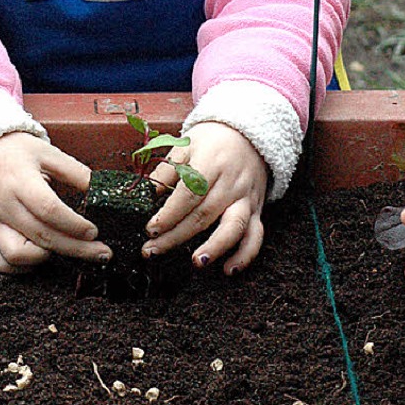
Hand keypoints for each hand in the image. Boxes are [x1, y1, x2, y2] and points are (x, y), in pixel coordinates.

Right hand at [0, 131, 111, 273]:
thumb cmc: (15, 151)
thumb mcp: (47, 152)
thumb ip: (75, 172)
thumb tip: (100, 190)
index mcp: (20, 181)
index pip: (47, 209)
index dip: (74, 224)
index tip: (95, 230)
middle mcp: (5, 206)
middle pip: (40, 236)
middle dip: (76, 249)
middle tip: (103, 253)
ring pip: (15, 256)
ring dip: (45, 258)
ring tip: (68, 250)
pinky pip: (2, 262)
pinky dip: (23, 268)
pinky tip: (44, 257)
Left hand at [141, 121, 267, 275]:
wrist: (249, 134)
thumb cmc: (212, 141)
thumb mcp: (186, 145)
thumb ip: (167, 171)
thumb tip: (147, 196)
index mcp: (211, 162)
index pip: (189, 193)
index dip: (169, 214)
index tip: (150, 229)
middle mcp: (231, 182)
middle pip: (204, 214)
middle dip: (176, 236)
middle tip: (152, 252)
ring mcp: (246, 198)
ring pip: (234, 227)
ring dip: (215, 248)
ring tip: (196, 263)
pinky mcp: (257, 210)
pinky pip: (256, 235)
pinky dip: (245, 255)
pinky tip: (229, 270)